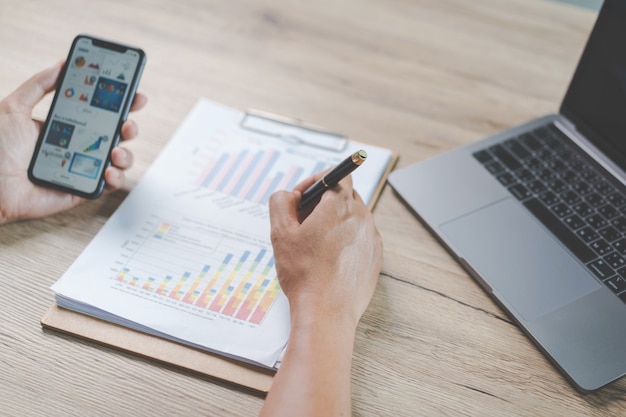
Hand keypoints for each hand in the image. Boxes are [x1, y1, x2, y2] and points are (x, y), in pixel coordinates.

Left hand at [0, 61, 146, 224]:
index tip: (133, 94)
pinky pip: (109, 184)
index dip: (121, 103)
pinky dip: (116, 177)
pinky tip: (108, 169)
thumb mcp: (13, 108)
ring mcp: (84, 168)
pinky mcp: (84, 189)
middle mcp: (79, 146)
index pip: (101, 112)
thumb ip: (38, 85)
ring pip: (119, 159)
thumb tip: (62, 64)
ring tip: (115, 151)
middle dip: (129, 126)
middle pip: (116, 135)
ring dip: (126, 153)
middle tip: (126, 123)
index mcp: (68, 126)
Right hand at [262, 174, 381, 416]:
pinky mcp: (375, 257)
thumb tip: (291, 195)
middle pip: (345, 195)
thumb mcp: (280, 232)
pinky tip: (327, 260)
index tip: (301, 197)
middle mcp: (362, 217)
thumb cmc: (304, 273)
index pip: (337, 175)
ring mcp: (371, 238)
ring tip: (313, 244)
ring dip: (334, 222)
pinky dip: (344, 241)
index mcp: (340, 205)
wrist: (326, 312)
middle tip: (302, 221)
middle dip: (323, 202)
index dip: (316, 181)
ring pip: (352, 218)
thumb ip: (281, 202)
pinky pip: (359, 238)